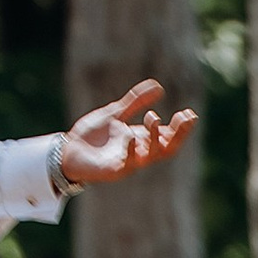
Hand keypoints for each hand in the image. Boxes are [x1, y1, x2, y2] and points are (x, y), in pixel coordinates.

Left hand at [60, 78, 199, 190]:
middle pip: (168, 148)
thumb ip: (135, 101)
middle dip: (178, 134)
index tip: (190, 113)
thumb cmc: (93, 135)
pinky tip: (130, 135)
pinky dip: (130, 149)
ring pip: (150, 155)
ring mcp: (128, 163)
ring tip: (153, 117)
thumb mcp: (115, 113)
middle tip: (184, 117)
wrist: (67, 151)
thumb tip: (158, 86)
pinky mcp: (113, 171)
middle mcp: (139, 153)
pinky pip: (126, 163)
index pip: (169, 137)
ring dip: (155, 137)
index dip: (181, 127)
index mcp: (142, 140)